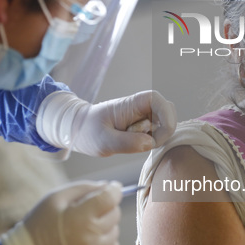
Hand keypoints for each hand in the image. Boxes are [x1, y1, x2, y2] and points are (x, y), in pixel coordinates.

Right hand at [1, 181, 121, 244]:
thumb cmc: (41, 222)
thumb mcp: (56, 196)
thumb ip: (84, 188)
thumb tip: (107, 186)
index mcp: (81, 217)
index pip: (111, 198)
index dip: (114, 190)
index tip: (111, 187)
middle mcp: (91, 237)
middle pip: (115, 213)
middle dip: (106, 207)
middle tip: (89, 209)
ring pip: (115, 230)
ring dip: (105, 225)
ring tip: (85, 226)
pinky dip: (107, 241)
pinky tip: (91, 239)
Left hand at [36, 90, 176, 156]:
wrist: (79, 130)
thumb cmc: (88, 132)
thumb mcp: (104, 142)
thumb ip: (127, 143)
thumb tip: (150, 143)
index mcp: (130, 105)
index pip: (156, 100)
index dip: (165, 114)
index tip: (160, 134)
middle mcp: (139, 108)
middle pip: (166, 111)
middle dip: (163, 130)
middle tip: (147, 144)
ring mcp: (141, 117)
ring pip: (163, 124)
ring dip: (156, 136)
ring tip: (134, 144)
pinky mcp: (141, 126)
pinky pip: (156, 132)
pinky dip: (152, 140)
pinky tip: (136, 144)